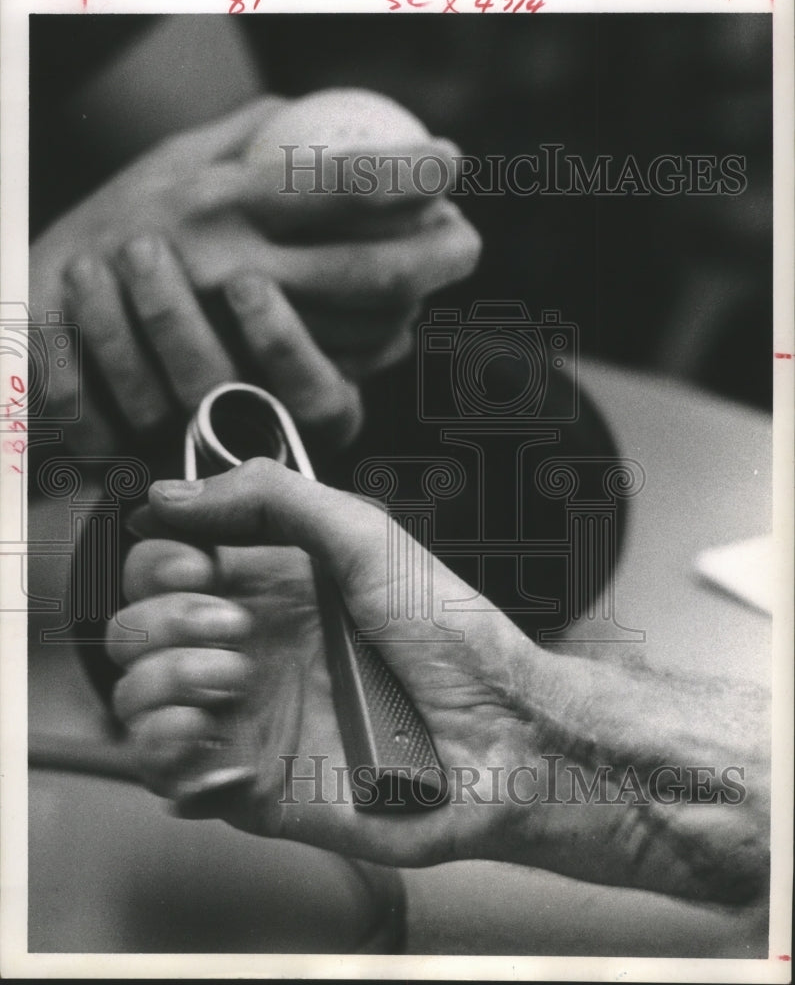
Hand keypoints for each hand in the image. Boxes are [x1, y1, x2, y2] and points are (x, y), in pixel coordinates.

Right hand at [30, 95, 480, 452]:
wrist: (46, 322)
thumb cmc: (114, 226)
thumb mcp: (168, 164)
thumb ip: (243, 138)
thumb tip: (310, 113)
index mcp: (222, 205)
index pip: (336, 187)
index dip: (407, 175)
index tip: (451, 163)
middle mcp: (234, 273)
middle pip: (371, 275)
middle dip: (439, 255)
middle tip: (467, 239)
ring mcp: (237, 343)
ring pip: (361, 336)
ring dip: (406, 312)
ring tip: (424, 281)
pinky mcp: (238, 395)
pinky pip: (331, 384)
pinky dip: (367, 355)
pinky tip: (382, 329)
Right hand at [108, 460, 769, 904]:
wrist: (501, 739)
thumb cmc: (451, 636)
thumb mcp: (367, 538)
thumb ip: (272, 497)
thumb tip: (171, 490)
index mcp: (270, 587)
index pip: (163, 564)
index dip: (161, 560)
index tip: (199, 563)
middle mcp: (248, 648)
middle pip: (134, 628)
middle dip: (165, 620)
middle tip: (237, 627)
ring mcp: (245, 717)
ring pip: (133, 698)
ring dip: (165, 681)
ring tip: (236, 679)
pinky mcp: (248, 784)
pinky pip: (161, 774)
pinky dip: (168, 752)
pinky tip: (222, 742)